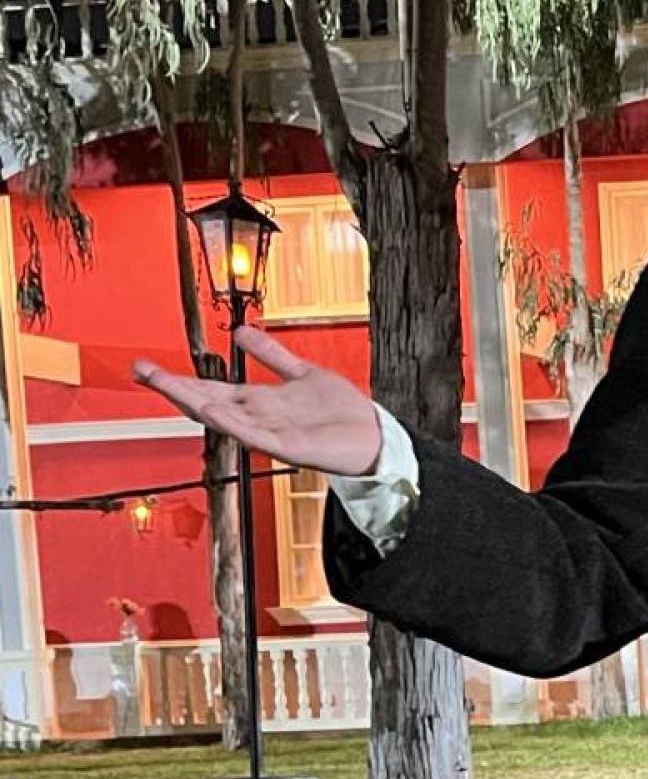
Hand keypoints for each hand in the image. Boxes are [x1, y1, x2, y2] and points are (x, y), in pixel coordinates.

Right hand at [133, 326, 383, 476]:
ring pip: (227, 418)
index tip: (147, 366)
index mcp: (260, 401)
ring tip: (170, 386)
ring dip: (198, 403)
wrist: (373, 437)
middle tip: (143, 371)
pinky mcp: (290, 447)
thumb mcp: (302, 373)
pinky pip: (256, 436)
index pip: (211, 387)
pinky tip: (214, 410)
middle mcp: (260, 418)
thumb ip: (272, 355)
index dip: (180, 377)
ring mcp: (272, 434)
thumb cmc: (340, 412)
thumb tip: (243, 331)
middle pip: (209, 401)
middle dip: (176, 387)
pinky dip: (234, 424)